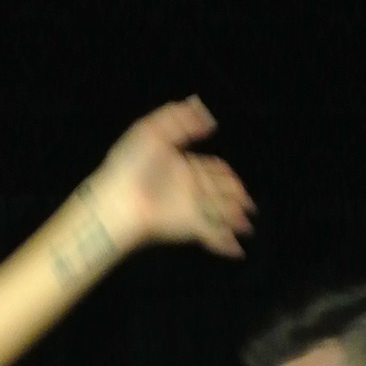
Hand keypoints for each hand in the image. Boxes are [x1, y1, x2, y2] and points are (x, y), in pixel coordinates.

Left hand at [89, 96, 252, 257]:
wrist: (116, 197)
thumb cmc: (128, 164)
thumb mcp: (152, 130)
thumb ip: (180, 119)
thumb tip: (207, 116)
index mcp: (181, 166)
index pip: (210, 169)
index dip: (225, 174)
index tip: (237, 179)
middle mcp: (188, 188)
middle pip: (219, 192)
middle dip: (235, 197)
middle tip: (250, 205)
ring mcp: (189, 208)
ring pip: (220, 213)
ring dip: (234, 218)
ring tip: (247, 224)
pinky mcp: (188, 226)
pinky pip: (211, 234)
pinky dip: (225, 242)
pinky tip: (237, 249)